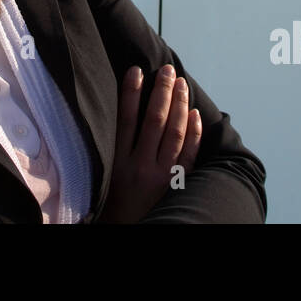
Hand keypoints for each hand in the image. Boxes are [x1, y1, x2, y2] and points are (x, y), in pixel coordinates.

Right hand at [96, 63, 201, 222]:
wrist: (130, 230)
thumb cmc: (114, 200)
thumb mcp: (105, 173)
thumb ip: (111, 146)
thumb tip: (121, 109)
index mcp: (118, 163)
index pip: (126, 120)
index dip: (131, 93)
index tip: (136, 70)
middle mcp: (140, 167)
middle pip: (154, 121)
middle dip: (162, 92)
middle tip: (168, 70)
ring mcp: (162, 176)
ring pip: (174, 133)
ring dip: (179, 105)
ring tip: (181, 84)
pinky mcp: (177, 184)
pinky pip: (189, 154)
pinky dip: (194, 132)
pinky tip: (194, 113)